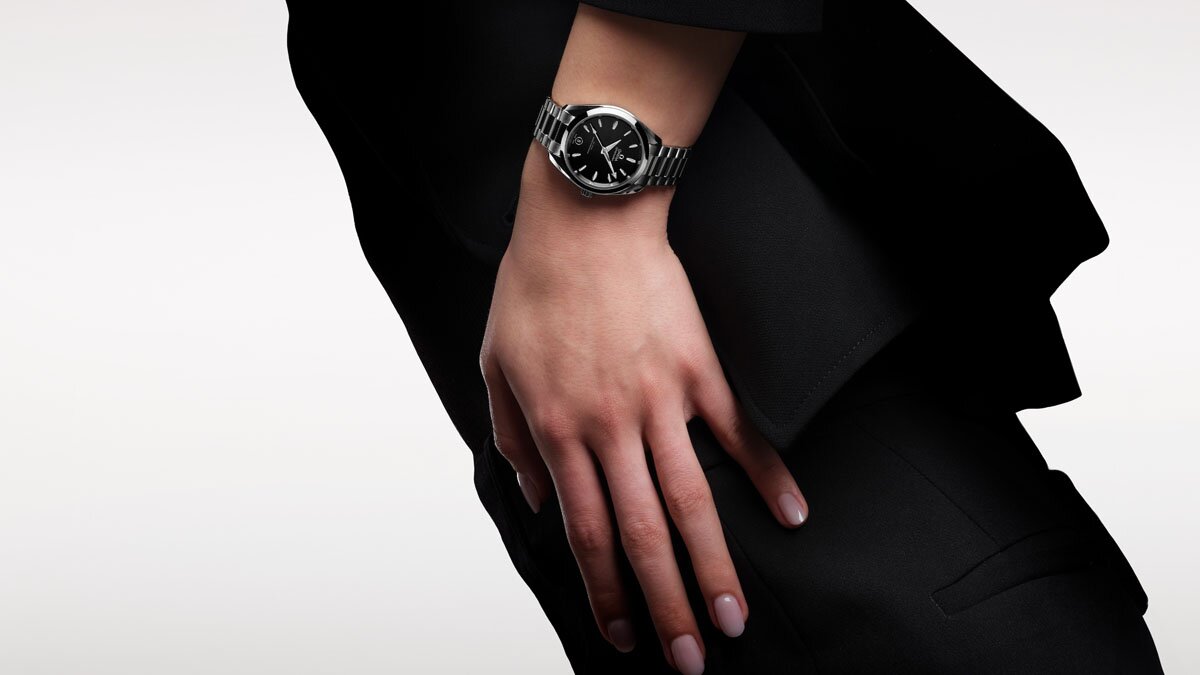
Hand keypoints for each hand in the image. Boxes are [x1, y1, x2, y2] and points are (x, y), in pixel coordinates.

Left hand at [479, 144, 808, 673]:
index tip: (624, 634)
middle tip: (690, 657)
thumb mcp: (495, 366)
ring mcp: (660, 399)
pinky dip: (768, 474)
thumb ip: (511, 439)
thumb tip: (539, 502)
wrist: (584, 216)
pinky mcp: (699, 368)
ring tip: (734, 616)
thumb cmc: (533, 288)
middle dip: (666, 604)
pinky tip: (791, 514)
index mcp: (558, 431)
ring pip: (691, 499)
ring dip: (713, 564)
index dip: (606, 592)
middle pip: (641, 534)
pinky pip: (737, 431)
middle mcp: (610, 427)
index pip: (585, 533)